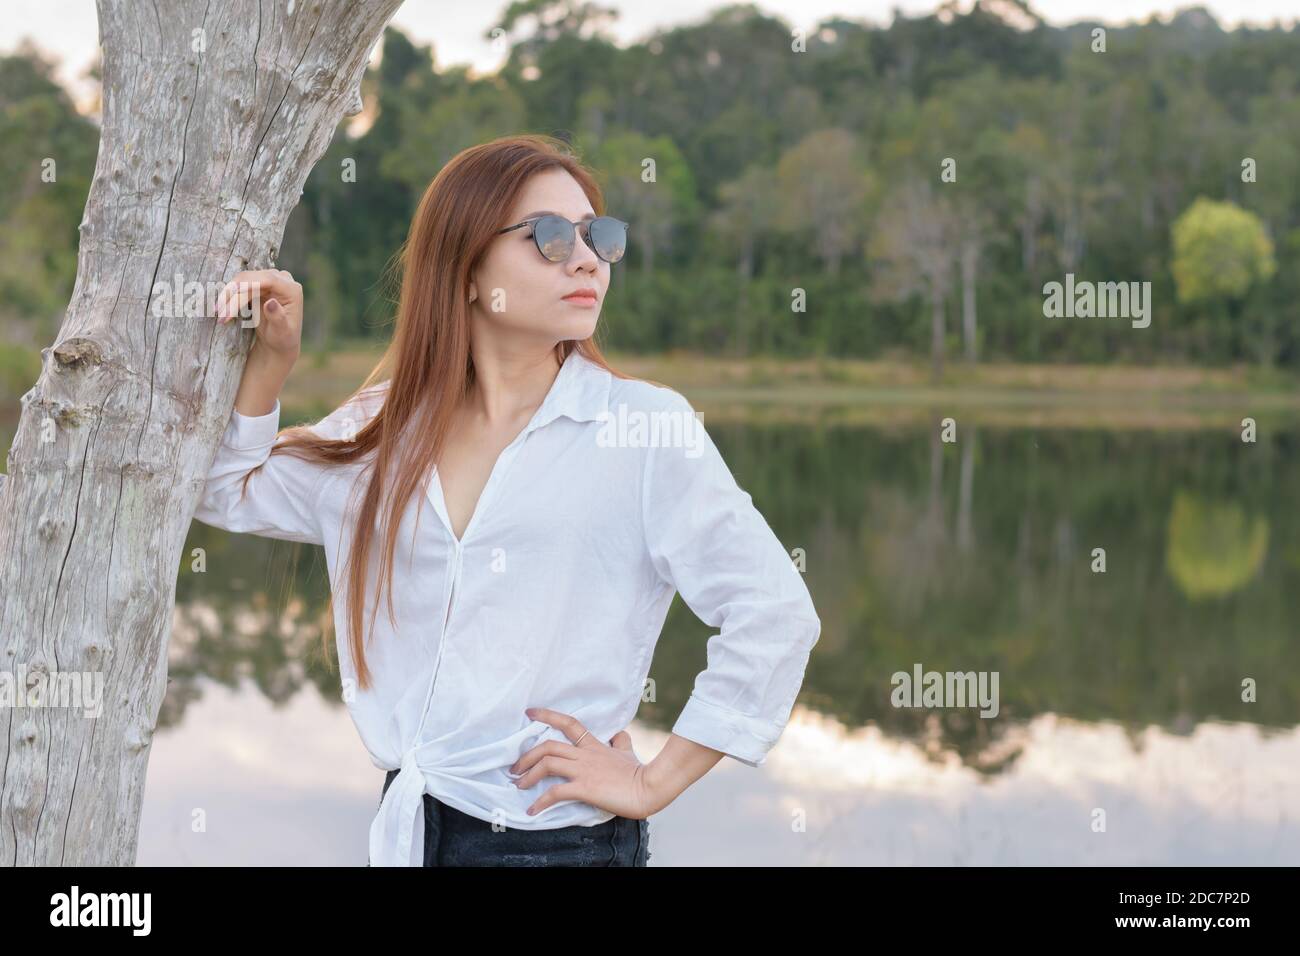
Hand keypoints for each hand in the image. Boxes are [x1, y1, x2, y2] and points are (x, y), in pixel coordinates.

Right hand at [216, 268, 302, 362]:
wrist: (277, 342)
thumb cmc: (283, 339)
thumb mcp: (282, 332)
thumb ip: (277, 318)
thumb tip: (271, 303)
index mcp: (292, 290)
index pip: (270, 279)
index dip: (251, 282)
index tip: (235, 289)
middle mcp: (282, 280)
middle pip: (253, 280)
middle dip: (234, 295)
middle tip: (221, 313)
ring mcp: (269, 280)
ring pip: (242, 282)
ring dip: (228, 297)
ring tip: (219, 314)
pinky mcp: (258, 284)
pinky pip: (239, 286)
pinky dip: (229, 297)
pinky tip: (221, 309)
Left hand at [509, 707, 663, 819]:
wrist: (649, 787)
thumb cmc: (639, 772)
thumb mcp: (629, 751)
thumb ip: (621, 742)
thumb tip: (619, 735)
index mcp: (593, 746)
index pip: (568, 723)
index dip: (547, 715)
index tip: (530, 713)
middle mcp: (584, 755)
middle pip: (548, 746)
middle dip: (527, 756)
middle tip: (515, 767)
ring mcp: (584, 770)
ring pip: (547, 763)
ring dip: (528, 775)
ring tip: (519, 785)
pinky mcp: (585, 787)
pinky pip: (556, 792)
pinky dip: (540, 802)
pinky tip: (532, 810)